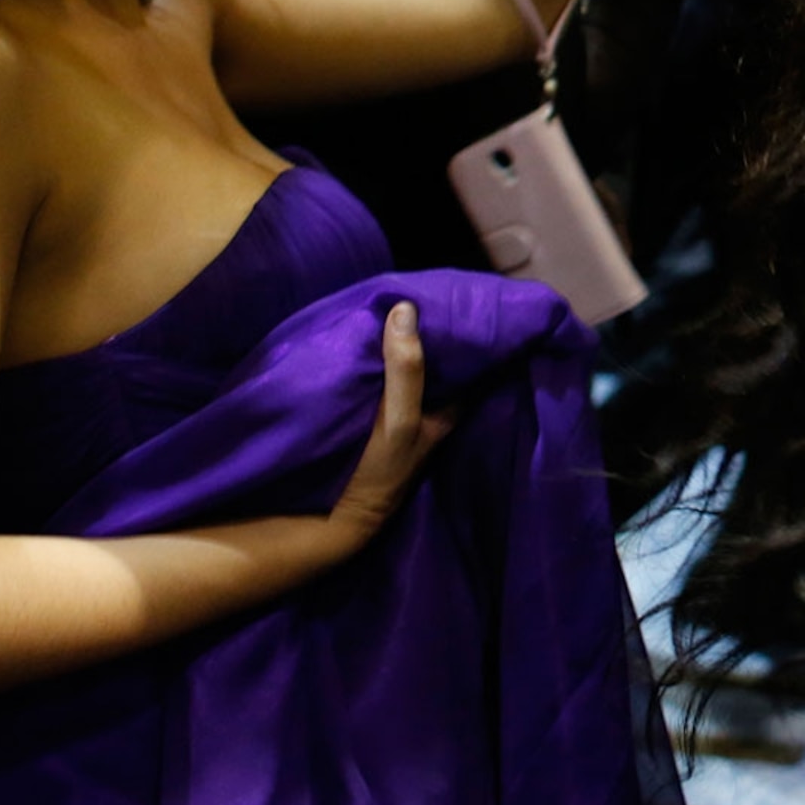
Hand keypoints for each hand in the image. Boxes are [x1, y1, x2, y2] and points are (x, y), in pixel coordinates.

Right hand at [325, 301, 454, 553]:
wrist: (331, 519)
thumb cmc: (381, 472)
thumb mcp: (401, 420)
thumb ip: (407, 370)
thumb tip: (406, 309)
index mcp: (449, 409)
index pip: (473, 361)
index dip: (472, 330)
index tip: (465, 294)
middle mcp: (430, 407)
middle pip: (440, 359)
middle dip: (435, 328)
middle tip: (424, 285)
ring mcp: (401, 410)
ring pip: (410, 364)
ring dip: (405, 338)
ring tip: (395, 296)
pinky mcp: (372, 413)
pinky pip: (382, 373)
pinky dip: (379, 353)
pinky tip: (367, 330)